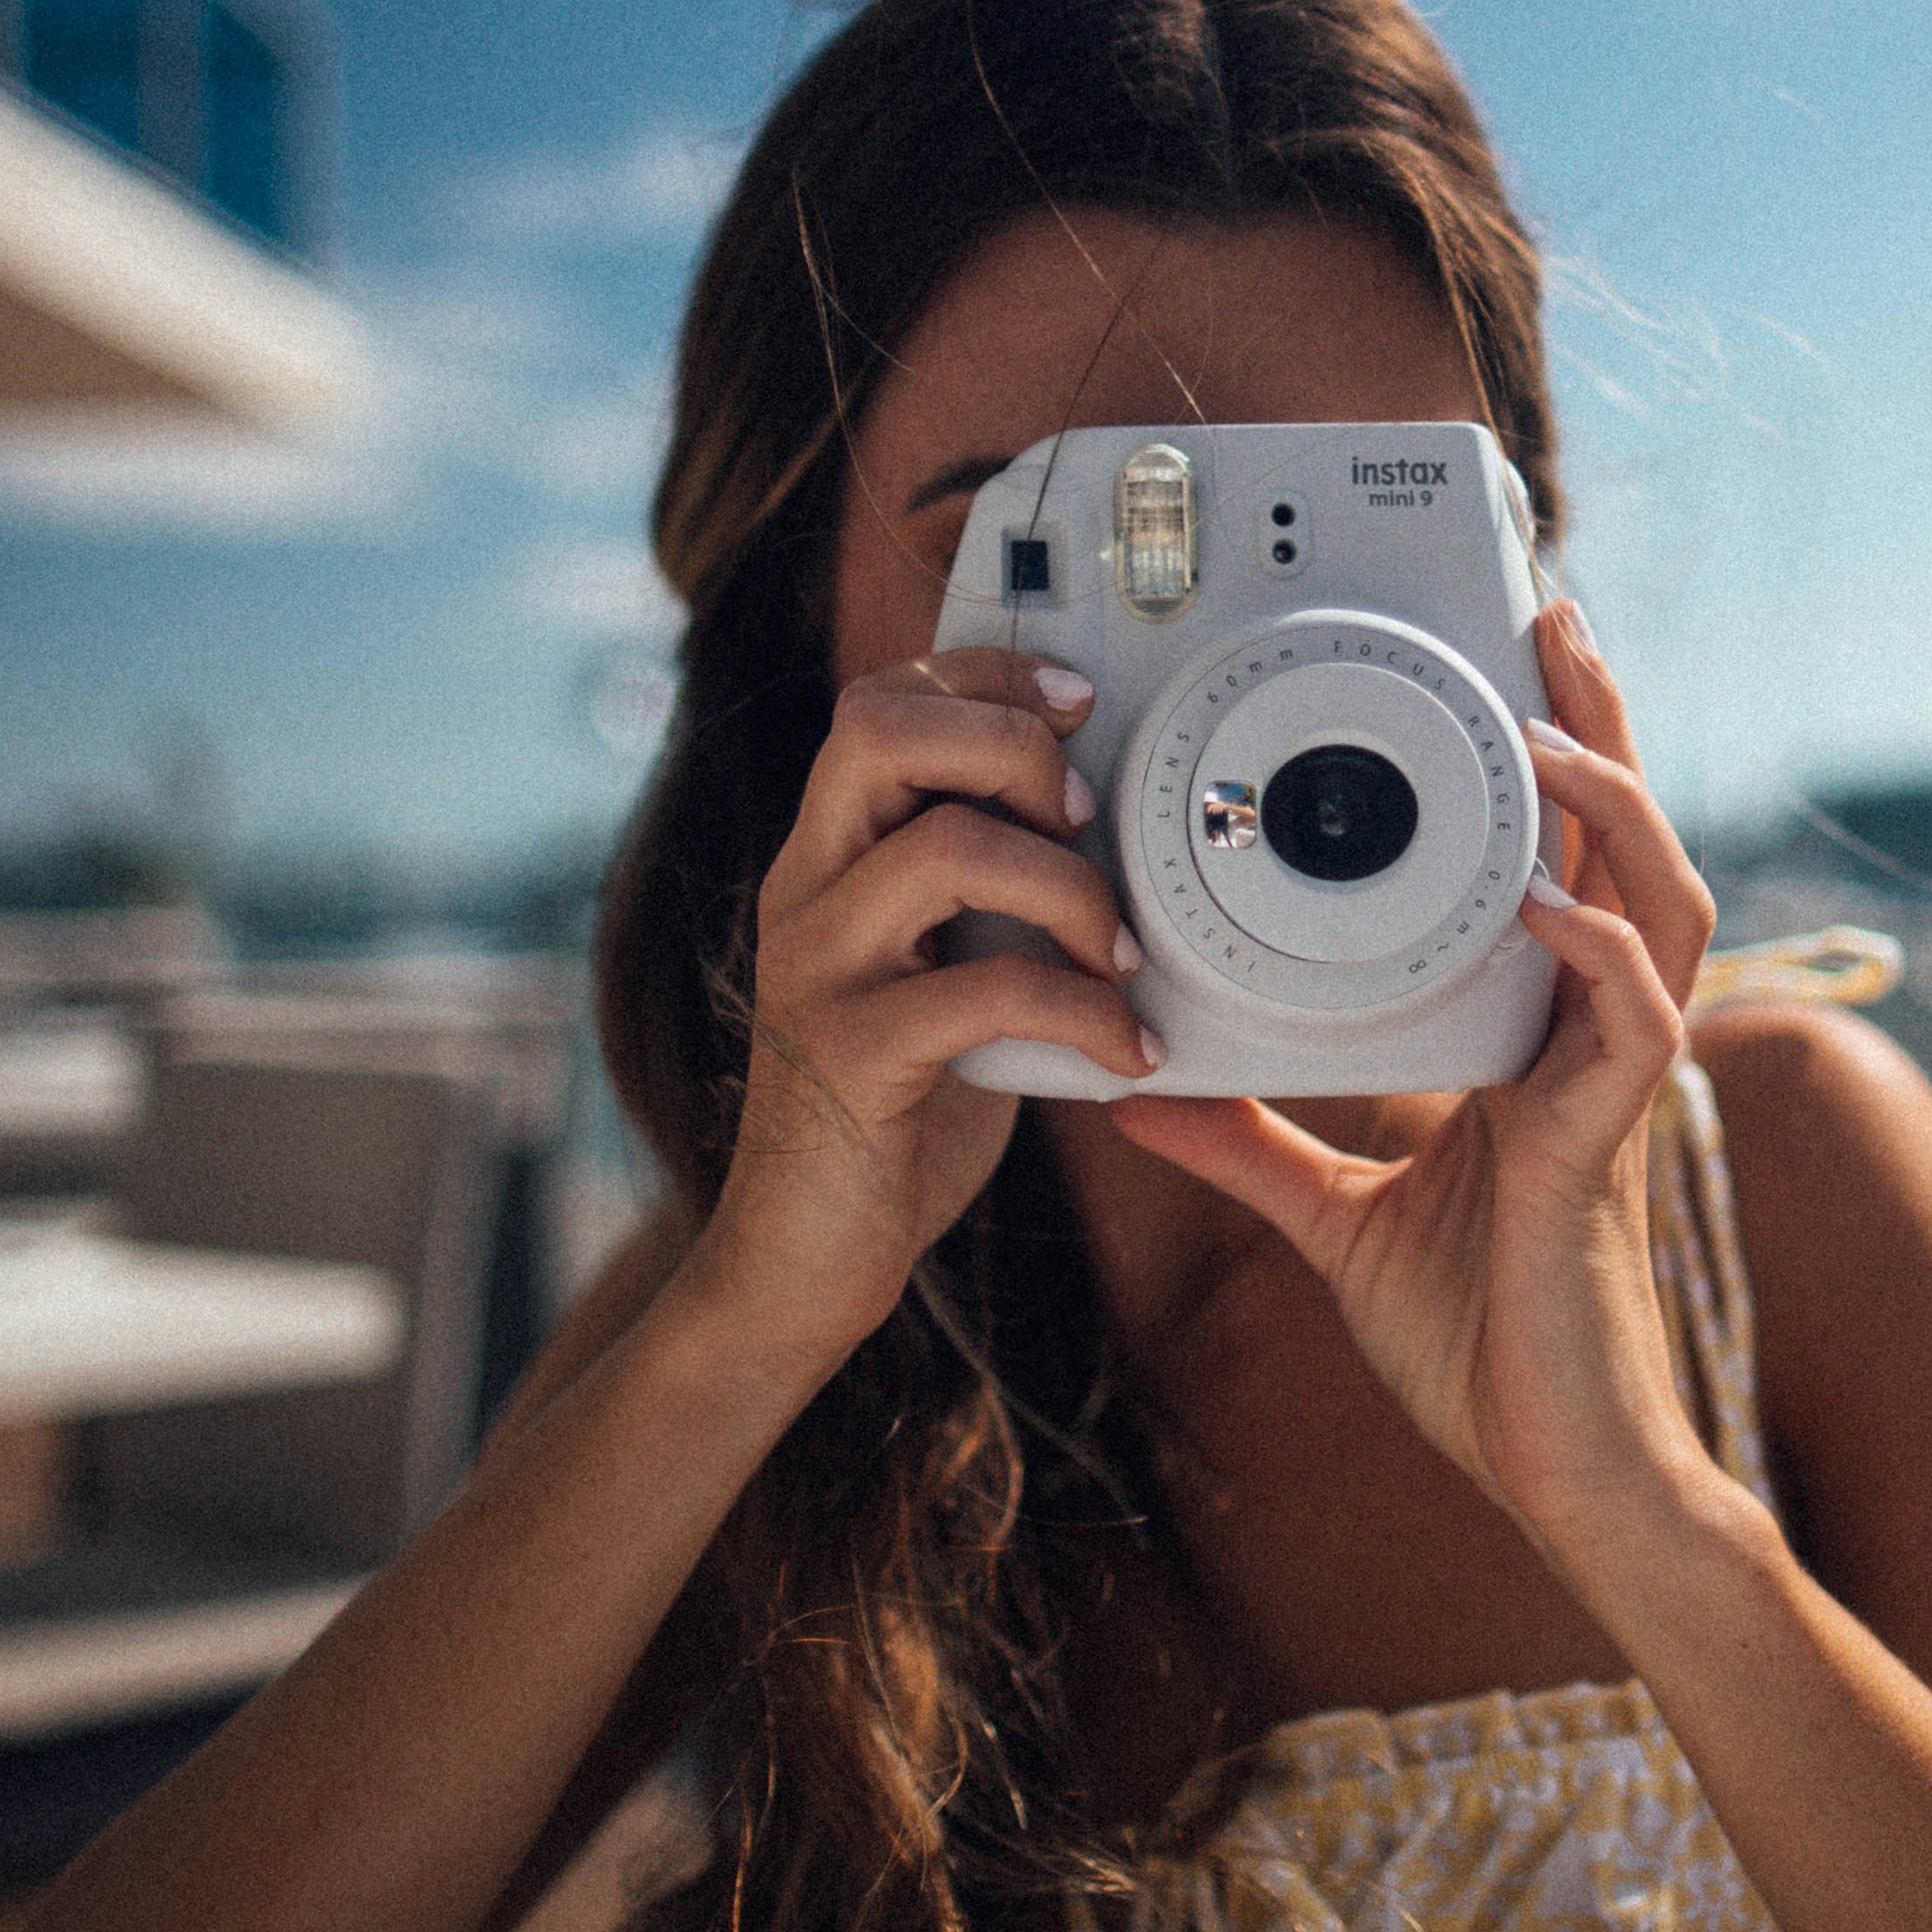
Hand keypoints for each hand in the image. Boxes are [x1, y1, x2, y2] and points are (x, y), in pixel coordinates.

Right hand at [701, 648, 1160, 1368]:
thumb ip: (990, 903)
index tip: (1078, 700)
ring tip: (1122, 951)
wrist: (803, 1258)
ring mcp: (815, 968)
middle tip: (1082, 818)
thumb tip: (1117, 833)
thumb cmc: (895, 1112)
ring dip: (1068, 888)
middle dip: (1010, 743)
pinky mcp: (847, 1055)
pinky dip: (1081, 1011)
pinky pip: (981, 990)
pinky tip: (1127, 1051)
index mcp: (825, 856)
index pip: (880, 698)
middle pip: (881, 727)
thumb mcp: (942, 976)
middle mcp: (805, 890)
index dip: (984, 674)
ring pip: (943, 848)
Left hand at [1116, 603, 1719, 1560]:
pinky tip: (1544, 894)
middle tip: (1551, 615)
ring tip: (1554, 719)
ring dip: (1614, 803)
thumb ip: (1253, 1150)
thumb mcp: (1333, 1222)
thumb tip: (1144, 1097)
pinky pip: (1630, 1014)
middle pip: (1628, 845)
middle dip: (1600, 724)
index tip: (1497, 669)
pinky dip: (1593, 944)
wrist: (1547, 1472)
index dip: (1547, 769)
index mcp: (1538, 1041)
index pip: (1562, 867)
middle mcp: (1591, 1040)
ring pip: (1661, 901)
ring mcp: (1613, 1086)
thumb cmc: (1474, 1351)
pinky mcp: (1609, 1145)